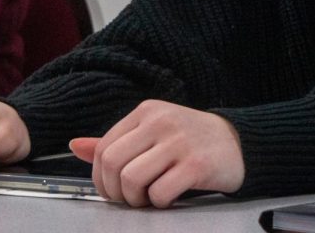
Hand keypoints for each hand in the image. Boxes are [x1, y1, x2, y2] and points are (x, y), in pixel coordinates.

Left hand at [69, 100, 244, 207]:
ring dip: (136, 199)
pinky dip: (159, 203)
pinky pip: (160, 192)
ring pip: (132, 179)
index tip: (112, 190)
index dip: (100, 178)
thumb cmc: (191, 140)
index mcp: (146, 112)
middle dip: (115, 191)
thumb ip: (116, 141)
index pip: (104, 148)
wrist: (237, 142)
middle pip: (113, 164)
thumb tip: (76, 146)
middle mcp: (160, 122)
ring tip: (148, 199)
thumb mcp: (152, 132)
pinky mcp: (196, 164)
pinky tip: (169, 197)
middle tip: (129, 199)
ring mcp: (179, 141)